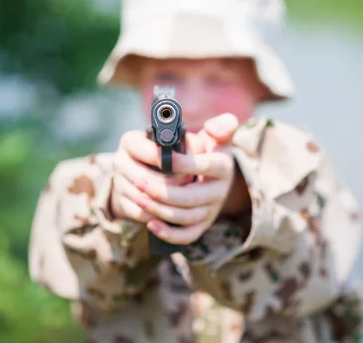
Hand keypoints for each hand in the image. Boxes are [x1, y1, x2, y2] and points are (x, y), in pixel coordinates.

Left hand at [111, 114, 239, 244]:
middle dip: (163, 191)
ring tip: (139, 198)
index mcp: (223, 167)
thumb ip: (221, 126)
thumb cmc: (206, 151)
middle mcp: (219, 192)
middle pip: (192, 198)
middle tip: (139, 181)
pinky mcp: (201, 226)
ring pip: (185, 217)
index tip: (161, 157)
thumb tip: (214, 129)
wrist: (211, 177)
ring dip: (159, 210)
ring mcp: (210, 211)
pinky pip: (186, 236)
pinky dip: (168, 233)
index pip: (206, 166)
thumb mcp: (216, 137)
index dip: (183, 163)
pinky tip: (150, 224)